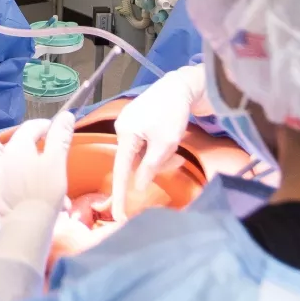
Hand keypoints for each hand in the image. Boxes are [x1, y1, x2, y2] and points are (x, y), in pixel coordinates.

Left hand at [0, 113, 73, 215]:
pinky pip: (21, 183)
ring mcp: (0, 176)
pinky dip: (35, 188)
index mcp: (16, 146)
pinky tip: (49, 204)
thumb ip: (60, 137)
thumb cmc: (43, 192)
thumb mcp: (56, 162)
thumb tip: (66, 116)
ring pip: (27, 168)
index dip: (49, 126)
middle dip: (49, 157)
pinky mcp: (1, 194)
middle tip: (63, 169)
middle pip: (29, 147)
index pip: (32, 125)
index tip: (63, 134)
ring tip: (61, 196)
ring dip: (45, 176)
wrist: (25, 228)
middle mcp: (4, 158)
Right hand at [112, 65, 206, 220]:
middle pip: (133, 161)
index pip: (120, 170)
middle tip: (177, 160)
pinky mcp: (135, 120)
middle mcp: (121, 128)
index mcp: (125, 134)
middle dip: (155, 165)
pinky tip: (168, 138)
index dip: (120, 194)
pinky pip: (141, 142)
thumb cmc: (173, 114)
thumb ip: (150, 167)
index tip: (118, 214)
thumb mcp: (165, 144)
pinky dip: (155, 147)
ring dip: (158, 156)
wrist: (181, 86)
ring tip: (176, 148)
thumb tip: (137, 186)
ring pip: (139, 153)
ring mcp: (127, 123)